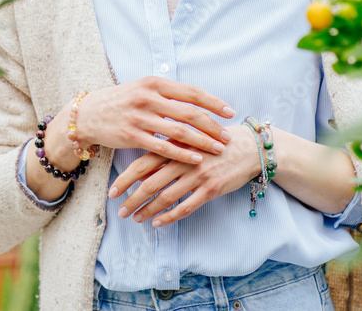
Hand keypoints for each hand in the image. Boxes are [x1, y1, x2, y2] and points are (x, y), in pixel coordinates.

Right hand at [75, 76, 234, 163]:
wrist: (88, 113)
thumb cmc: (120, 101)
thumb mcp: (142, 88)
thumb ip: (167, 94)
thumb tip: (199, 103)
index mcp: (153, 83)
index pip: (191, 92)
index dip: (213, 102)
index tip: (230, 112)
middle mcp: (147, 97)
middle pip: (189, 113)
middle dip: (212, 126)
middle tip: (227, 137)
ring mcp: (139, 117)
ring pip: (179, 131)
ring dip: (202, 142)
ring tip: (218, 150)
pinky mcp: (131, 135)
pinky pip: (162, 147)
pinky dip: (182, 154)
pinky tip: (196, 159)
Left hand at [111, 125, 260, 225]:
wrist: (249, 147)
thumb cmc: (213, 142)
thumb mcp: (187, 139)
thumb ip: (165, 150)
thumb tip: (140, 169)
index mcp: (174, 145)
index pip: (142, 164)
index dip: (125, 179)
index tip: (112, 191)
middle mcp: (183, 160)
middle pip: (150, 183)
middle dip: (132, 199)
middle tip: (120, 211)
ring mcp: (197, 175)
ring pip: (165, 197)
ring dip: (148, 210)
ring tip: (136, 218)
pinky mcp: (211, 189)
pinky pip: (186, 206)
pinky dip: (170, 216)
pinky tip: (158, 222)